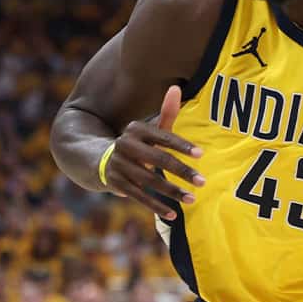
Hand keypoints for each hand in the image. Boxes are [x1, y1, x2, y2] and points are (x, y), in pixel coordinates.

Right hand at [103, 84, 204, 220]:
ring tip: (192, 199)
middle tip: (203, 181)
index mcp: (136, 129)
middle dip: (182, 171)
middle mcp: (125, 145)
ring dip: (172, 191)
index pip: (163, 136)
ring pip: (149, 180)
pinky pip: (139, 196)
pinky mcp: (115, 184)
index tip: (201, 155)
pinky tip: (173, 214)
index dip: (182, 145)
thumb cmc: (137, 145)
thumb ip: (166, 113)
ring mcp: (118, 165)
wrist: (99, 161)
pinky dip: (156, 205)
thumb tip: (175, 87)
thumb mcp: (150, 130)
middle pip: (158, 159)